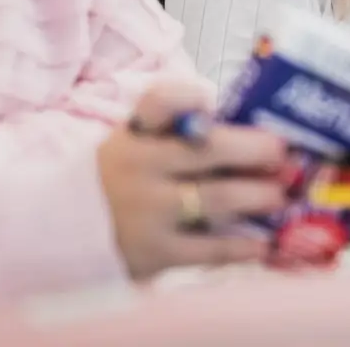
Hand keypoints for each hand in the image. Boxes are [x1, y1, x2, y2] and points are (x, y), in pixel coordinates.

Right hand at [97, 82, 288, 279]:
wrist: (67, 232)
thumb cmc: (121, 179)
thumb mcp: (135, 143)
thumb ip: (178, 129)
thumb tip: (248, 127)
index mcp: (136, 134)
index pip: (158, 101)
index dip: (189, 96)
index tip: (213, 101)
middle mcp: (140, 167)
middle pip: (208, 149)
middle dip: (255, 149)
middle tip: (281, 153)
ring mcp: (148, 212)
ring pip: (217, 198)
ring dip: (258, 195)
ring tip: (280, 195)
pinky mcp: (156, 252)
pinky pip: (209, 249)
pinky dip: (242, 245)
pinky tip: (263, 242)